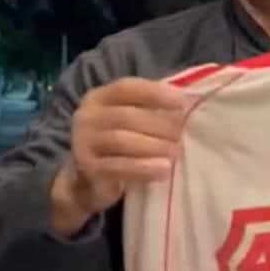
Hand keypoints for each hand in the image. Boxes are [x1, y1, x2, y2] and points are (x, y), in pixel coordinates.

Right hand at [51, 78, 189, 235]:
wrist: (85, 182)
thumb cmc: (115, 147)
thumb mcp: (127, 122)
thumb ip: (148, 111)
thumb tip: (186, 105)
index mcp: (99, 98)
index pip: (126, 88)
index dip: (154, 93)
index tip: (181, 103)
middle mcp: (87, 116)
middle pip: (126, 116)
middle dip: (159, 125)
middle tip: (180, 136)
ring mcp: (83, 143)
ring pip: (122, 141)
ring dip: (154, 146)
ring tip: (175, 153)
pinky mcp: (88, 169)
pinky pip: (118, 167)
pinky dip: (144, 168)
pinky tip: (164, 170)